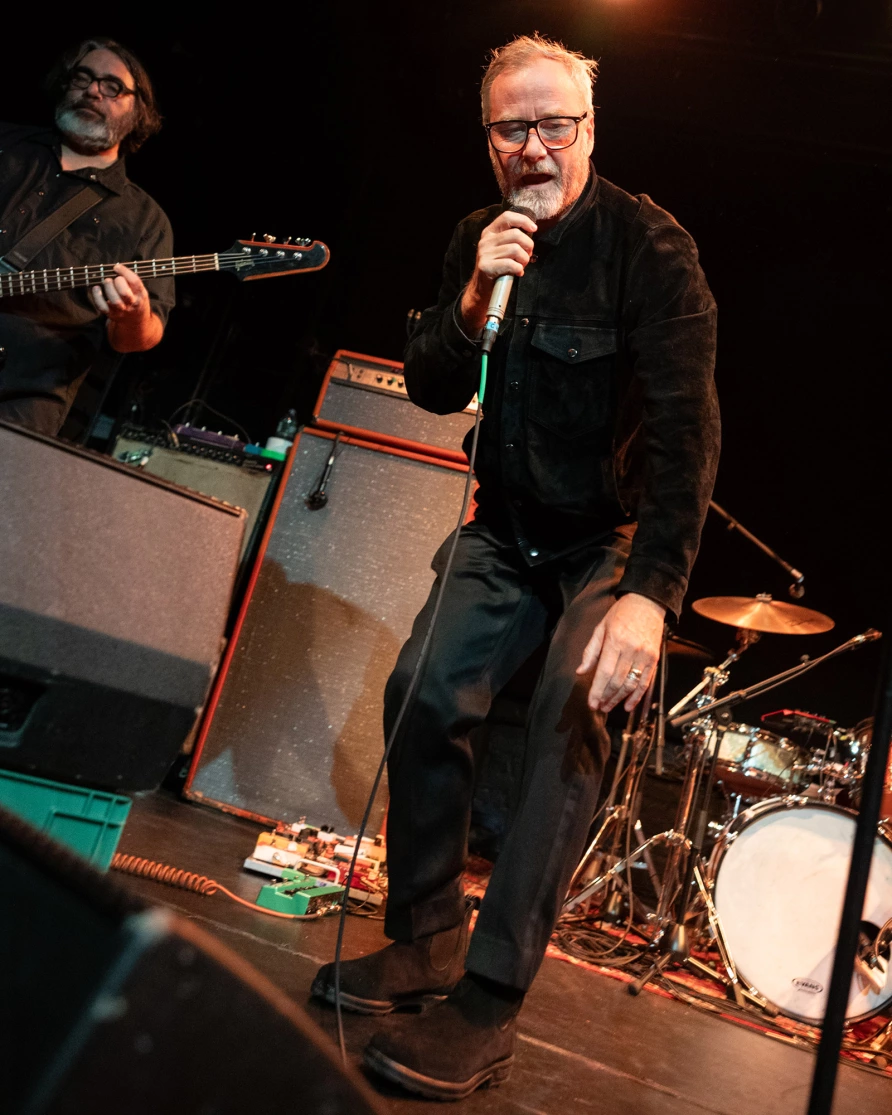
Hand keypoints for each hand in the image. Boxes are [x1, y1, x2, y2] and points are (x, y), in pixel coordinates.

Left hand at [89, 263, 150, 322]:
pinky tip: (96, 288)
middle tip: (115, 279)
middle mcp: (132, 304)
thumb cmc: (136, 301)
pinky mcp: (111, 314)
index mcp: (141, 295)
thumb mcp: (140, 291)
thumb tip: (116, 268)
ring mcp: (121, 310)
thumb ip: (132, 281)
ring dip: (108, 287)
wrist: (135, 321)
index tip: (117, 267)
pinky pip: (102, 306)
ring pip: (114, 300)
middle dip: (117, 281)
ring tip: (107, 281)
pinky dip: (97, 296)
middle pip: (124, 292)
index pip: (135, 282)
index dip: (124, 272)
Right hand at [460, 210, 536, 334]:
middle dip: (528, 246)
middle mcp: (485, 241)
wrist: (482, 290)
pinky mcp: (485, 266)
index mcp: (490, 232)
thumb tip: (530, 234)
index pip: (507, 217)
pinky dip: (519, 269)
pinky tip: (517, 272)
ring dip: (524, 259)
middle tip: (528, 255)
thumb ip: (511, 239)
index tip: (533, 229)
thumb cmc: (497, 269)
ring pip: (515, 249)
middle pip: (515, 234)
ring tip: (522, 265)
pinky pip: (510, 264)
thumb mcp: (501, 249)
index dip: (523, 221)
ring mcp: (484, 253)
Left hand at [576, 594, 665, 713]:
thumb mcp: (600, 628)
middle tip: (599, 707)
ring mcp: (645, 656)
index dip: (597, 691)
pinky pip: (646, 682)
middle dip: (606, 697)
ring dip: (619, 699)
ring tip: (609, 707)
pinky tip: (628, 705)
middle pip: (617, 681)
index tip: (591, 703)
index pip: (604, 672)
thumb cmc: (621, 614)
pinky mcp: (655, 659)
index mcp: (615, 641)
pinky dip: (637, 696)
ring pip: (631, 685)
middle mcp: (631, 650)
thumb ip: (590, 651)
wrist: (647, 602)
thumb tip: (580, 671)